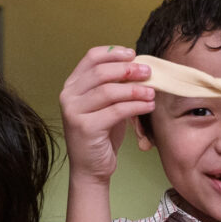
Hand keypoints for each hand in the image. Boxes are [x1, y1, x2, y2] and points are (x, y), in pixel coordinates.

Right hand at [59, 46, 155, 183]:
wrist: (91, 168)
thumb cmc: (102, 135)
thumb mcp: (107, 105)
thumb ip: (115, 86)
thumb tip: (140, 68)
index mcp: (72, 85)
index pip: (91, 57)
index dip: (114, 53)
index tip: (133, 54)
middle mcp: (68, 96)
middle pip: (101, 72)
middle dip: (128, 70)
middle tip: (148, 72)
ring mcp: (74, 111)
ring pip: (108, 91)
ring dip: (135, 89)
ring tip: (152, 93)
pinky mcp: (85, 127)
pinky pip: (115, 110)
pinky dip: (135, 106)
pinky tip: (148, 106)